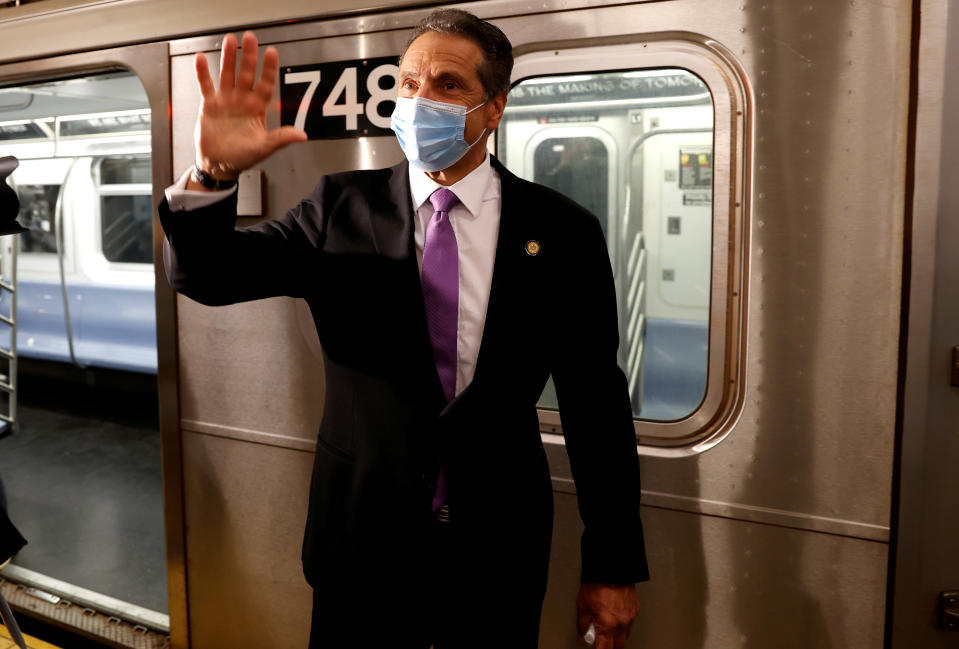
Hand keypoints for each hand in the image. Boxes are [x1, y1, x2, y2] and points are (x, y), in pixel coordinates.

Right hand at [193, 31, 306, 179]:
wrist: (219, 164)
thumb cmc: (242, 157)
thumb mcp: (264, 148)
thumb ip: (281, 138)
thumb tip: (302, 136)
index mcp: (257, 108)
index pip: (266, 84)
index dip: (269, 69)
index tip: (272, 53)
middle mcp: (242, 100)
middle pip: (247, 74)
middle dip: (249, 56)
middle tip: (250, 38)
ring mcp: (226, 100)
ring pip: (228, 74)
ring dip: (228, 58)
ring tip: (229, 40)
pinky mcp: (209, 104)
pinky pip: (206, 85)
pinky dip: (203, 72)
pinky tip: (201, 58)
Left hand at [576, 582, 638, 648]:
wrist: (611, 569)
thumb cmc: (596, 584)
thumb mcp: (583, 606)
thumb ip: (582, 625)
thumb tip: (583, 635)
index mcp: (607, 626)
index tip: (597, 648)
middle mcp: (621, 625)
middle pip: (618, 647)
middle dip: (610, 646)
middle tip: (602, 640)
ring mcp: (630, 618)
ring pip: (625, 636)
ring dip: (617, 636)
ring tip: (607, 625)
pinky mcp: (635, 610)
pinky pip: (630, 624)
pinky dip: (622, 624)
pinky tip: (615, 616)